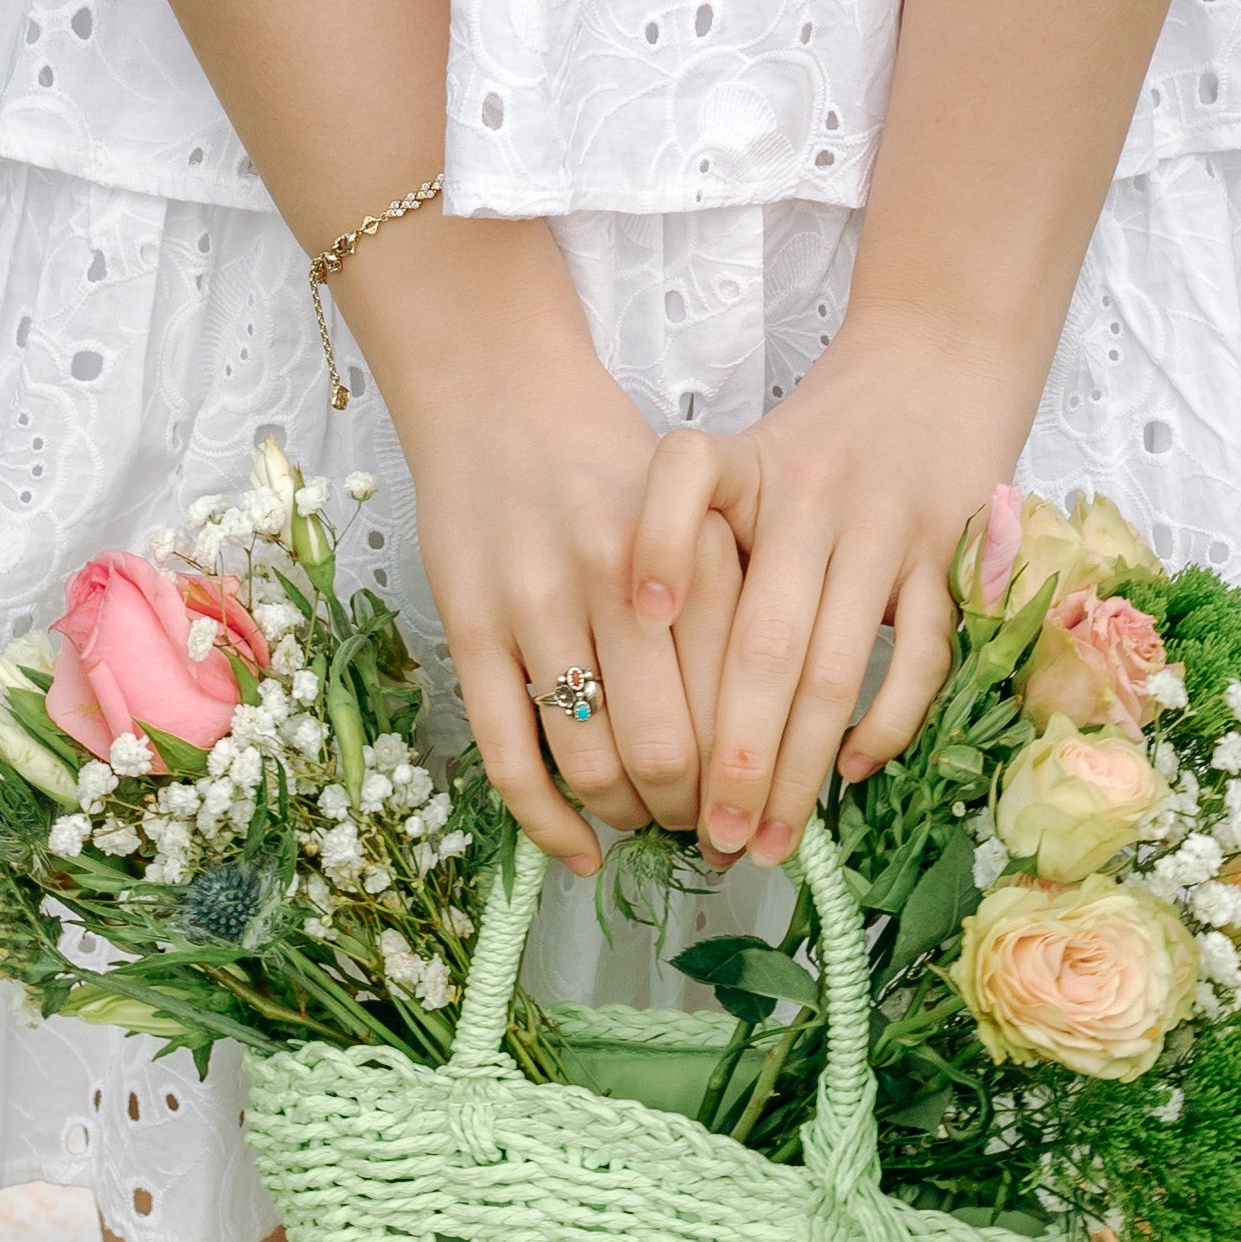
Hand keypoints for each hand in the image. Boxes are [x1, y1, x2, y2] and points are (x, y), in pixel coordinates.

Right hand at [365, 219, 713, 876]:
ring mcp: (538, 604)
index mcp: (693, 549)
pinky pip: (509, 755)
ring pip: (590, 761)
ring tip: (640, 822)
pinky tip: (576, 850)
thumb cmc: (609, 462)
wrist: (498, 391)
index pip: (740, 702)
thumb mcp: (696, 512)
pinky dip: (546, 821)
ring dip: (623, 817)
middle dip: (693, 812)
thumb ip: (732, 604)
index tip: (758, 804)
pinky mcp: (472, 626)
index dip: (752, 777)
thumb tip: (768, 735)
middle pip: (669, 749)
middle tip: (703, 827)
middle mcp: (620, 578)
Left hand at [630, 324, 1028, 866]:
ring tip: (767, 840)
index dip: (657, 591)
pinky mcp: (949, 559)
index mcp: (743, 472)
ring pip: (838, 667)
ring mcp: (886, 531)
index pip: (687, 527)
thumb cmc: (807, 442)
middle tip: (706, 837)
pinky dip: (888, 720)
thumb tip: (631, 639)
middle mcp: (812, 500)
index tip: (633, 684)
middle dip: (734, 753)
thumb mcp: (727, 459)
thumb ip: (667, 531)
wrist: (929, 371)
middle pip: (765, 644)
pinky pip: (920, 656)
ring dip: (802, 766)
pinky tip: (851, 772)